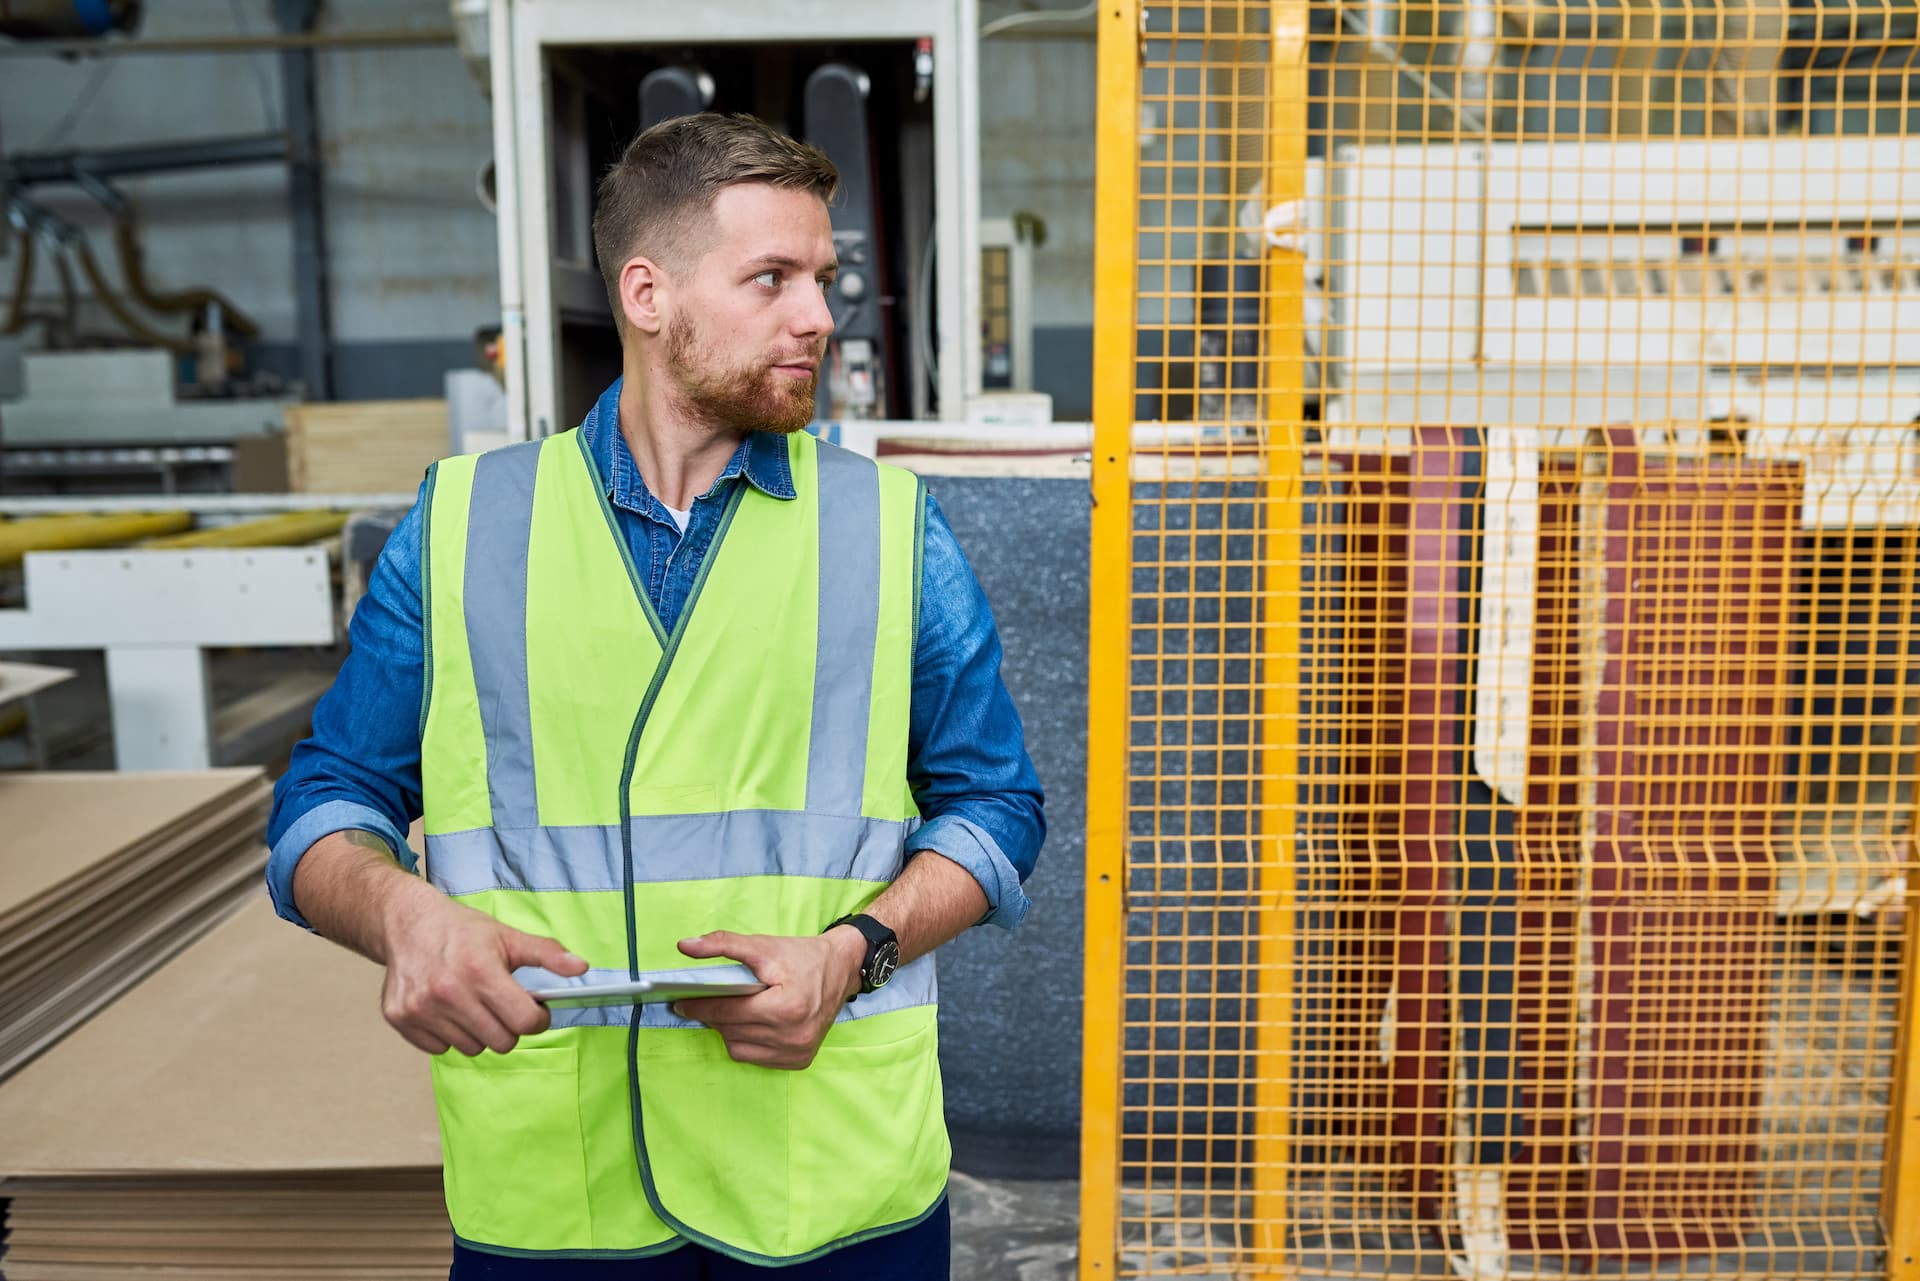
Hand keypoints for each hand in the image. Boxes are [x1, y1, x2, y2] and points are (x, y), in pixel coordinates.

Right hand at [376, 887, 587, 1056]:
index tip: (535, 1010)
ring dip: (479, 1032)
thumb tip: (581, 967)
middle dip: (510, 1027)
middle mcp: (449, 992)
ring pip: (472, 1048)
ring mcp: (422, 1009)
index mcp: (480, 971)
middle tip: (503, 1006)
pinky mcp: (401, 1019)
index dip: (537, 1018)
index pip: (524, 1022)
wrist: (408, 923)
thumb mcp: (508, 936)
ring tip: (472, 1003)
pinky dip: (450, 1035)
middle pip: (501, 1042)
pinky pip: (441, 1049)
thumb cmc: (461, 931)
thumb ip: (547, 954)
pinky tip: (448, 1009)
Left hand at [669, 928, 865, 1069]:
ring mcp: (798, 1051)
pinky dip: (747, 1042)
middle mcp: (793, 1035)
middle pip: (731, 1031)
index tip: (681, 1001)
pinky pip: (756, 1058)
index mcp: (786, 1008)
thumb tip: (685, 946)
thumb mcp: (763, 945)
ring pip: (739, 1049)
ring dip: (728, 1031)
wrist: (842, 969)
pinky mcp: (800, 1060)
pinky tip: (750, 1024)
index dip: (700, 1006)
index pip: (728, 1012)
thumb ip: (723, 945)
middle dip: (713, 1016)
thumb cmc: (803, 956)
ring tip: (729, 1011)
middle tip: (701, 1002)